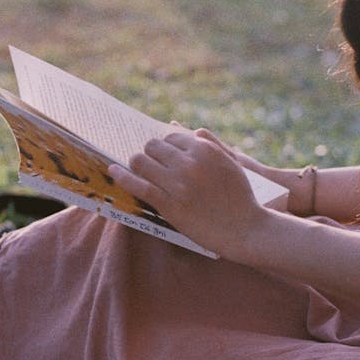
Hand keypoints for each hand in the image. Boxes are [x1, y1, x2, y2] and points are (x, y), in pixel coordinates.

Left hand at [109, 130, 266, 258]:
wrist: (246, 229)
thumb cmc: (241, 197)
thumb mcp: (232, 163)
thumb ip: (212, 143)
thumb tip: (189, 130)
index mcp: (204, 149)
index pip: (170, 136)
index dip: (164, 145)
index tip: (161, 153)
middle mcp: (189, 162)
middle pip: (153, 146)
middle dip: (150, 153)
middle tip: (149, 162)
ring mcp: (178, 184)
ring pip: (142, 162)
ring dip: (136, 163)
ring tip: (136, 169)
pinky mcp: (170, 205)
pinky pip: (139, 186)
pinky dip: (122, 176)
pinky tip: (112, 171)